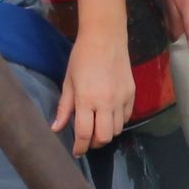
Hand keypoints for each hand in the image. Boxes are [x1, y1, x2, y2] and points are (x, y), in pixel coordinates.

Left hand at [51, 33, 134, 155]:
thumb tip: (56, 128)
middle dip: (94, 143)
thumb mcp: (68, 82)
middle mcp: (106, 103)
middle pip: (104, 137)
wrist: (105, 37)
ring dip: (106, 133)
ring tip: (98, 127)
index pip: (85, 133)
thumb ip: (64, 108)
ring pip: (117, 130)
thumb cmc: (82, 57)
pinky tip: (109, 116)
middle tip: (87, 140)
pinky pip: (127, 117)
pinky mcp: (132, 94)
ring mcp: (121, 99)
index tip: (77, 151)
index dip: (80, 146)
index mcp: (86, 99)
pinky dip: (118, 122)